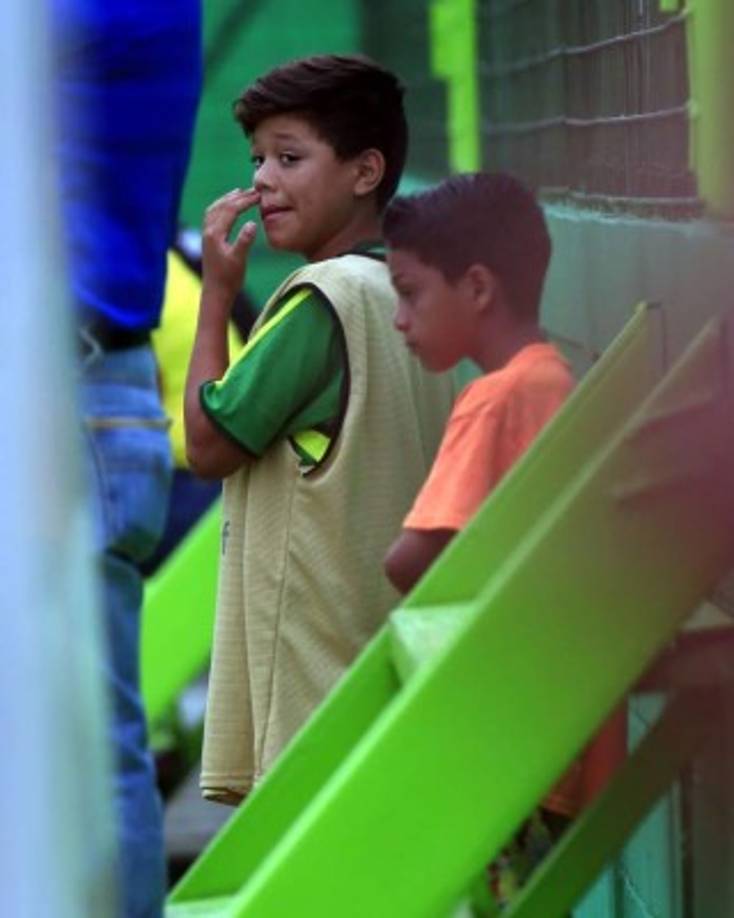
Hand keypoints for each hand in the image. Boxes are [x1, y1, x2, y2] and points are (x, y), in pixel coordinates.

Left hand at [201, 188, 259, 302]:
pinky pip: (212, 216)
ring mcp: (206, 234)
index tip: (259, 195)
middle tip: (254, 191)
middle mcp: (208, 231)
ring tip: (239, 192)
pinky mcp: (208, 240)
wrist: (215, 292)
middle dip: (238, 196)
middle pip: (222, 205)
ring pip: (215, 209)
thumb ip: (245, 241)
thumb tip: (252, 223)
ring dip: (227, 199)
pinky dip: (221, 207)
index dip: (245, 200)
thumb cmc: (229, 278)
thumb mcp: (239, 260)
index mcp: (215, 233)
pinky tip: (227, 209)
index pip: (231, 209)